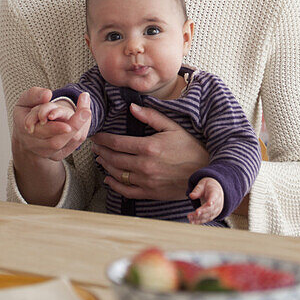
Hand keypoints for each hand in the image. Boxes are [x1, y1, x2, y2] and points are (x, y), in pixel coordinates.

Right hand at [11, 88, 91, 206]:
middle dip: (73, 126)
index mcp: (23, 130)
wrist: (25, 136)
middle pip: (56, 142)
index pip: (40, 131)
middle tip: (86, 111)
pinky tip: (85, 116)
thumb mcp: (24, 101)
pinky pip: (72, 146)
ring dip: (79, 128)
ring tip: (87, 111)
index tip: (68, 123)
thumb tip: (47, 95)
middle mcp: (35, 145)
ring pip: (66, 145)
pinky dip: (81, 131)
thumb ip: (34, 95)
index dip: (55, 128)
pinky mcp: (57, 155)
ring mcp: (47, 152)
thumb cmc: (25, 115)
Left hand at [93, 103, 209, 200]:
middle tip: (95, 146)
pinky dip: (114, 185)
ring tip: (100, 158)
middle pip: (113, 158)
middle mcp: (144, 165)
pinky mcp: (149, 192)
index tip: (96, 136)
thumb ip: (151, 117)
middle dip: (101, 151)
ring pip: (117, 174)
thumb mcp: (173, 127)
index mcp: (149, 147)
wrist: (204, 173)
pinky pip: (126, 191)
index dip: (102, 139)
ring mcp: (146, 181)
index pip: (116, 143)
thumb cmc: (190, 148)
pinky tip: (109, 179)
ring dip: (105, 165)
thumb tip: (132, 107)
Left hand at [187, 177, 222, 223]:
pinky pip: (207, 219)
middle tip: (195, 213)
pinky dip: (200, 221)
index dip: (212, 201)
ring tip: (190, 218)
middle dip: (203, 211)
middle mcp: (218, 202)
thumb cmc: (208, 186)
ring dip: (199, 218)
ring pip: (208, 215)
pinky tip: (192, 222)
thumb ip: (197, 190)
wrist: (215, 190)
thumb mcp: (202, 184)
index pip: (214, 197)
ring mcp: (217, 209)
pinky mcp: (213, 214)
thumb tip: (191, 196)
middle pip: (211, 208)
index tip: (209, 204)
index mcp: (216, 192)